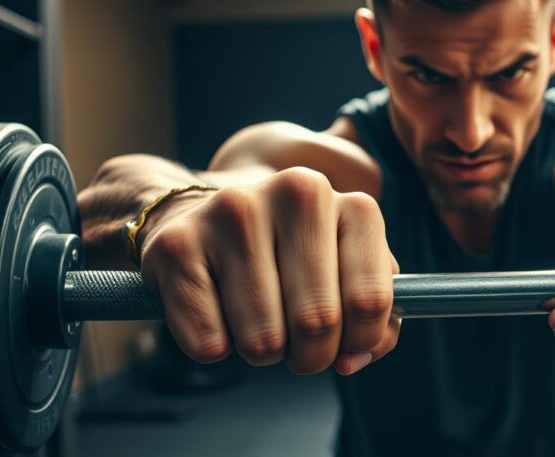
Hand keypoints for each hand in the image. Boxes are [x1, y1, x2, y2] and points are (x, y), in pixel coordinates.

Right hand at [138, 167, 399, 375]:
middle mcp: (297, 194)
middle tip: (297, 341)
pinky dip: (215, 346)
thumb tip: (352, 360)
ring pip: (262, 339)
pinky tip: (217, 309)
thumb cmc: (293, 258)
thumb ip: (375, 320)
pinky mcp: (178, 244)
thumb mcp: (348, 274)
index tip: (346, 340)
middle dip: (310, 354)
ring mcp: (234, 212)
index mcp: (353, 204)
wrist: (208, 217)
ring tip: (257, 318)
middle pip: (317, 322)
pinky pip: (209, 342)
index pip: (370, 302)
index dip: (360, 340)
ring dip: (263, 351)